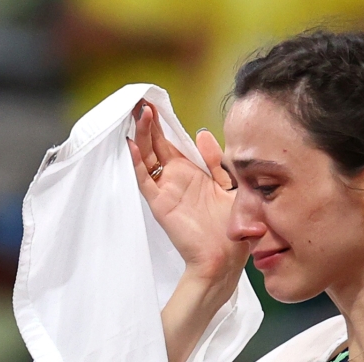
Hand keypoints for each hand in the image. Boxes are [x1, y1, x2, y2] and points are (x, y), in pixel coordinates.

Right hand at [127, 101, 248, 284]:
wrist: (224, 259)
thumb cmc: (230, 229)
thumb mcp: (232, 186)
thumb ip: (217, 161)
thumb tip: (202, 133)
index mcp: (194, 173)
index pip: (174, 142)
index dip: (165, 123)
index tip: (156, 102)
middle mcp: (177, 178)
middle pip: (157, 144)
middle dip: (149, 122)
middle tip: (141, 100)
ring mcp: (167, 190)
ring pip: (148, 157)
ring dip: (143, 135)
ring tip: (138, 112)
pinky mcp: (161, 203)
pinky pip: (145, 180)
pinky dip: (137, 163)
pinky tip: (131, 144)